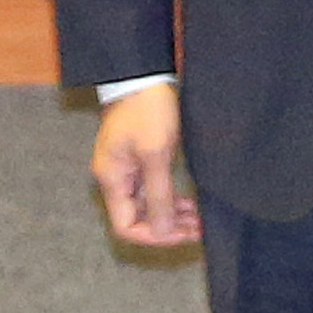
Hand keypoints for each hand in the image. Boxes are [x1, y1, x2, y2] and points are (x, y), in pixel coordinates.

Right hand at [91, 83, 201, 248]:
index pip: (126, 227)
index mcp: (112, 180)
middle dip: (168, 227)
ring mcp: (126, 170)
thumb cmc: (147, 110)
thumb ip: (159, 195)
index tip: (183, 233)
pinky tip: (190, 203)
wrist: (142, 76)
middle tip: (199, 228)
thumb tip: (162, 231)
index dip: (155, 236)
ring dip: (172, 215)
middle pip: (138, 220)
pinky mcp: (139, 161)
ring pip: (148, 207)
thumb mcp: (156, 154)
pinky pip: (152, 192)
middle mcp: (116, 180)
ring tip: (199, 218)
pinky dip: (171, 200)